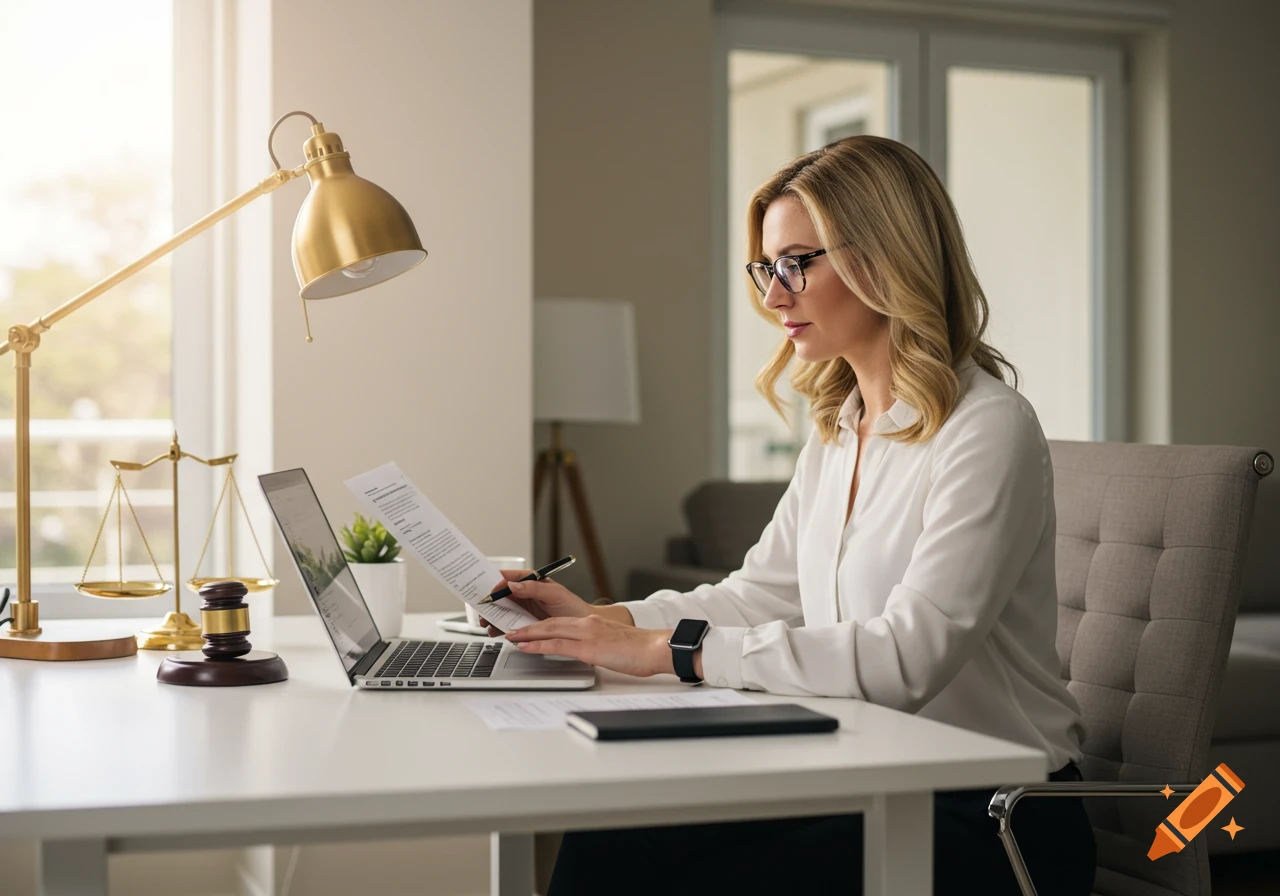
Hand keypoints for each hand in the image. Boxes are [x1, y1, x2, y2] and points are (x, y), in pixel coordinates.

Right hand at [479, 569, 593, 635]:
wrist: (582, 629)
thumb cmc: (572, 607)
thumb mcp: (555, 595)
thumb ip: (534, 588)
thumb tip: (513, 584)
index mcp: (531, 581)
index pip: (508, 577)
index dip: (495, 582)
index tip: (488, 592)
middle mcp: (525, 593)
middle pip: (500, 594)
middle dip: (489, 602)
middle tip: (482, 611)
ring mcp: (523, 608)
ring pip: (501, 610)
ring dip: (492, 616)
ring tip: (487, 624)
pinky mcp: (524, 622)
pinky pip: (507, 623)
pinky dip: (499, 628)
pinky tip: (496, 632)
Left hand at [504, 616, 675, 677]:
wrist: (657, 648)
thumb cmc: (641, 649)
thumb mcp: (615, 643)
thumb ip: (598, 644)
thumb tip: (590, 652)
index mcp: (593, 623)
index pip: (560, 621)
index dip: (540, 624)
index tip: (526, 627)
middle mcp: (587, 624)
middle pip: (550, 622)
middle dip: (528, 625)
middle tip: (510, 628)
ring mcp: (587, 634)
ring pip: (549, 630)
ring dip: (527, 633)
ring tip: (510, 637)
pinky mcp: (589, 648)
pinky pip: (557, 645)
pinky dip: (538, 645)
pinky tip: (525, 647)